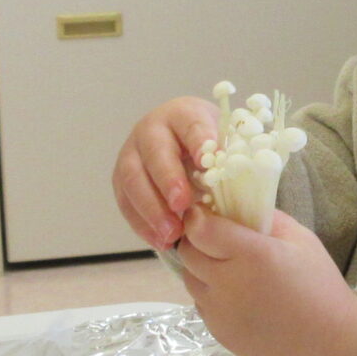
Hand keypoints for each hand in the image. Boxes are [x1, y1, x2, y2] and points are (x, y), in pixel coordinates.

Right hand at [113, 97, 221, 250]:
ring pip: (133, 180)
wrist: (185, 146)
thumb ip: (230, 156)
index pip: (191, 125)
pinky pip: (126, 202)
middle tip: (182, 206)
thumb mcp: (225, 142)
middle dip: (168, 180)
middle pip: (155, 153)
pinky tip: (160, 241)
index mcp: (183, 114)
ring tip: (172, 234)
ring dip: (151, 209)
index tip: (206, 162)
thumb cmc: (211, 147)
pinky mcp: (121, 179)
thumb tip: (235, 177)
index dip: (199, 142)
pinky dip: (142, 224)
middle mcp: (151, 129)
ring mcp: (131, 153)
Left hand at [179, 208, 356, 355]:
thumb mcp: (300, 238)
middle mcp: (229, 284)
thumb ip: (264, 216)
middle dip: (195, 240)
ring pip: (189, 279)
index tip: (205, 212)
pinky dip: (210, 294)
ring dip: (200, 268)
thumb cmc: (319, 284)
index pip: (199, 228)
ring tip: (227, 267)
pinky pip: (200, 303)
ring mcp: (220, 312)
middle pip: (187, 252)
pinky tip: (236, 294)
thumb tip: (234, 204)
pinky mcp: (218, 332)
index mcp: (252, 255)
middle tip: (214, 237)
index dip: (197, 217)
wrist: (327, 342)